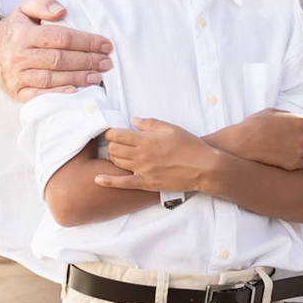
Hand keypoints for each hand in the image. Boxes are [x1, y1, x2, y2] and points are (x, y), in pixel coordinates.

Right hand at [0, 0, 112, 102]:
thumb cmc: (15, 30)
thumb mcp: (25, 9)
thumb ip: (43, 3)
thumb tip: (62, 11)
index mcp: (23, 34)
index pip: (61, 38)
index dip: (86, 42)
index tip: (106, 45)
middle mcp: (18, 56)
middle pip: (60, 59)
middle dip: (87, 61)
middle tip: (107, 62)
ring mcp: (16, 76)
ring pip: (52, 78)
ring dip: (78, 78)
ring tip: (98, 76)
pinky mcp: (16, 91)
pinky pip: (39, 95)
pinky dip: (58, 94)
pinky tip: (75, 91)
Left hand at [93, 118, 218, 194]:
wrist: (204, 167)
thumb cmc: (190, 145)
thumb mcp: (171, 128)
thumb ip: (150, 123)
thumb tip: (133, 119)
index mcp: (146, 139)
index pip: (117, 134)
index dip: (110, 132)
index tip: (112, 132)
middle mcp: (141, 155)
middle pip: (114, 148)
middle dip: (111, 144)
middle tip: (117, 143)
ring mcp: (143, 170)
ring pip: (117, 162)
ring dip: (113, 157)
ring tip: (117, 155)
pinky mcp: (147, 183)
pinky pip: (123, 183)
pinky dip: (109, 181)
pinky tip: (98, 180)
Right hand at [213, 109, 302, 169]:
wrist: (242, 143)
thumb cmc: (254, 125)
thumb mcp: (272, 112)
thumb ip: (288, 116)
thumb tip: (293, 118)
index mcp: (300, 121)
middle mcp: (302, 136)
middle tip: (289, 140)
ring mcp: (298, 151)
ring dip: (299, 151)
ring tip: (283, 149)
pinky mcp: (292, 164)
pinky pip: (300, 163)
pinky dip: (294, 162)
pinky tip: (281, 157)